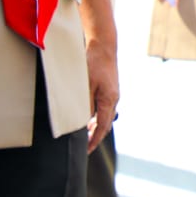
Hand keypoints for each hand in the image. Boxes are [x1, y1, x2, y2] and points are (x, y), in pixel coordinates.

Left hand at [85, 38, 119, 153]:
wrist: (104, 46)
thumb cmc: (94, 63)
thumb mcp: (85, 85)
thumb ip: (84, 104)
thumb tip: (82, 121)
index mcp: (109, 100)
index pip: (102, 127)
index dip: (94, 140)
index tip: (87, 150)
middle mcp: (114, 99)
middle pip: (105, 124)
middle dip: (96, 136)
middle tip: (84, 146)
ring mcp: (113, 94)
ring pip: (105, 116)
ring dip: (96, 126)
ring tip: (85, 135)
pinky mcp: (110, 89)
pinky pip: (104, 108)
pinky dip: (97, 116)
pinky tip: (88, 117)